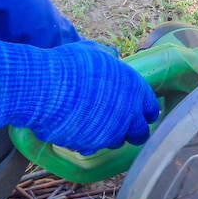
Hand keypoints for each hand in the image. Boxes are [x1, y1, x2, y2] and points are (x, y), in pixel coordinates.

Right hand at [0, 31, 159, 154]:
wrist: (45, 88)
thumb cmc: (71, 66)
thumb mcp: (93, 52)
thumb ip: (108, 56)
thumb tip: (113, 53)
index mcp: (135, 92)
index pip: (151, 109)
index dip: (145, 112)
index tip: (140, 113)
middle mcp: (128, 117)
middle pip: (140, 133)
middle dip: (133, 131)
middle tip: (122, 126)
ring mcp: (111, 134)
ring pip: (116, 142)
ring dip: (109, 135)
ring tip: (94, 124)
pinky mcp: (92, 146)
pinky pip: (93, 146)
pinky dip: (88, 140)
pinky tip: (77, 128)